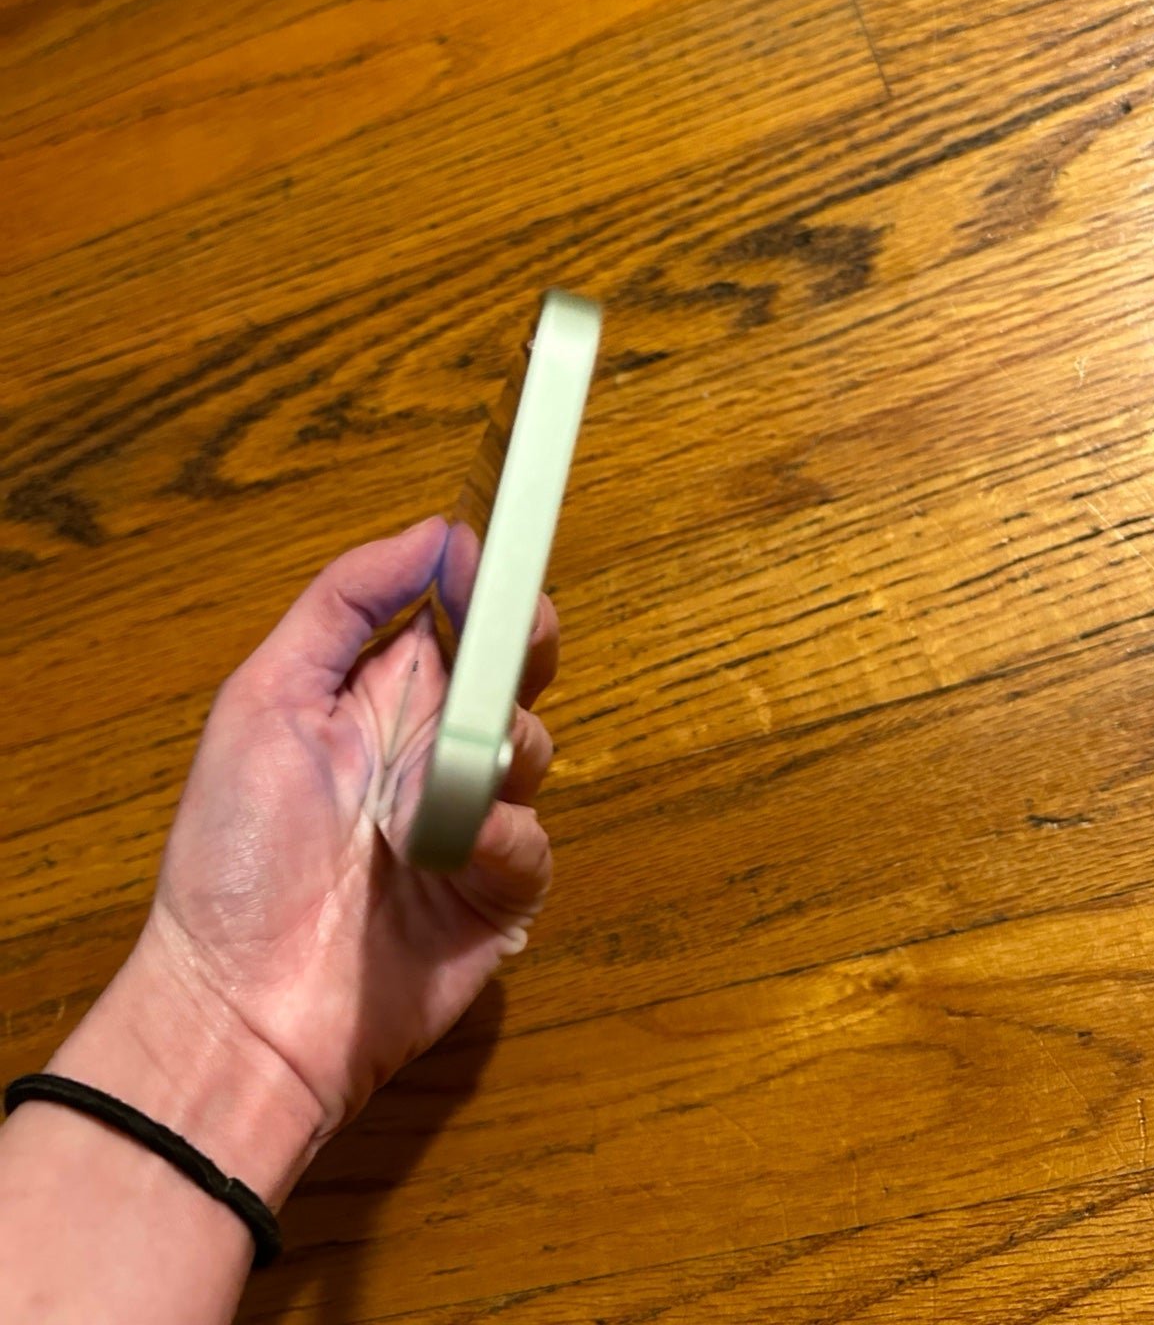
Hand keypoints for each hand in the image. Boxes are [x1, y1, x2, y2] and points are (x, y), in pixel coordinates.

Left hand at [136, 517, 555, 1143]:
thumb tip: (432, 533)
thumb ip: (344, 604)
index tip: (489, 563)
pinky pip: (531, 842)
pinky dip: (499, 838)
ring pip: (530, 749)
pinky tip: (452, 851)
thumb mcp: (264, 699)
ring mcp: (470, 820)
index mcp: (377, 695)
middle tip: (514, 641)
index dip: (484, 584)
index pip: (456, 615)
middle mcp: (431, 748)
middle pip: (513, 670)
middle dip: (522, 646)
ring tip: (427, 791)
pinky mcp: (498, 892)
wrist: (242, 1006)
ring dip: (492, 754)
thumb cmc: (235, 854)